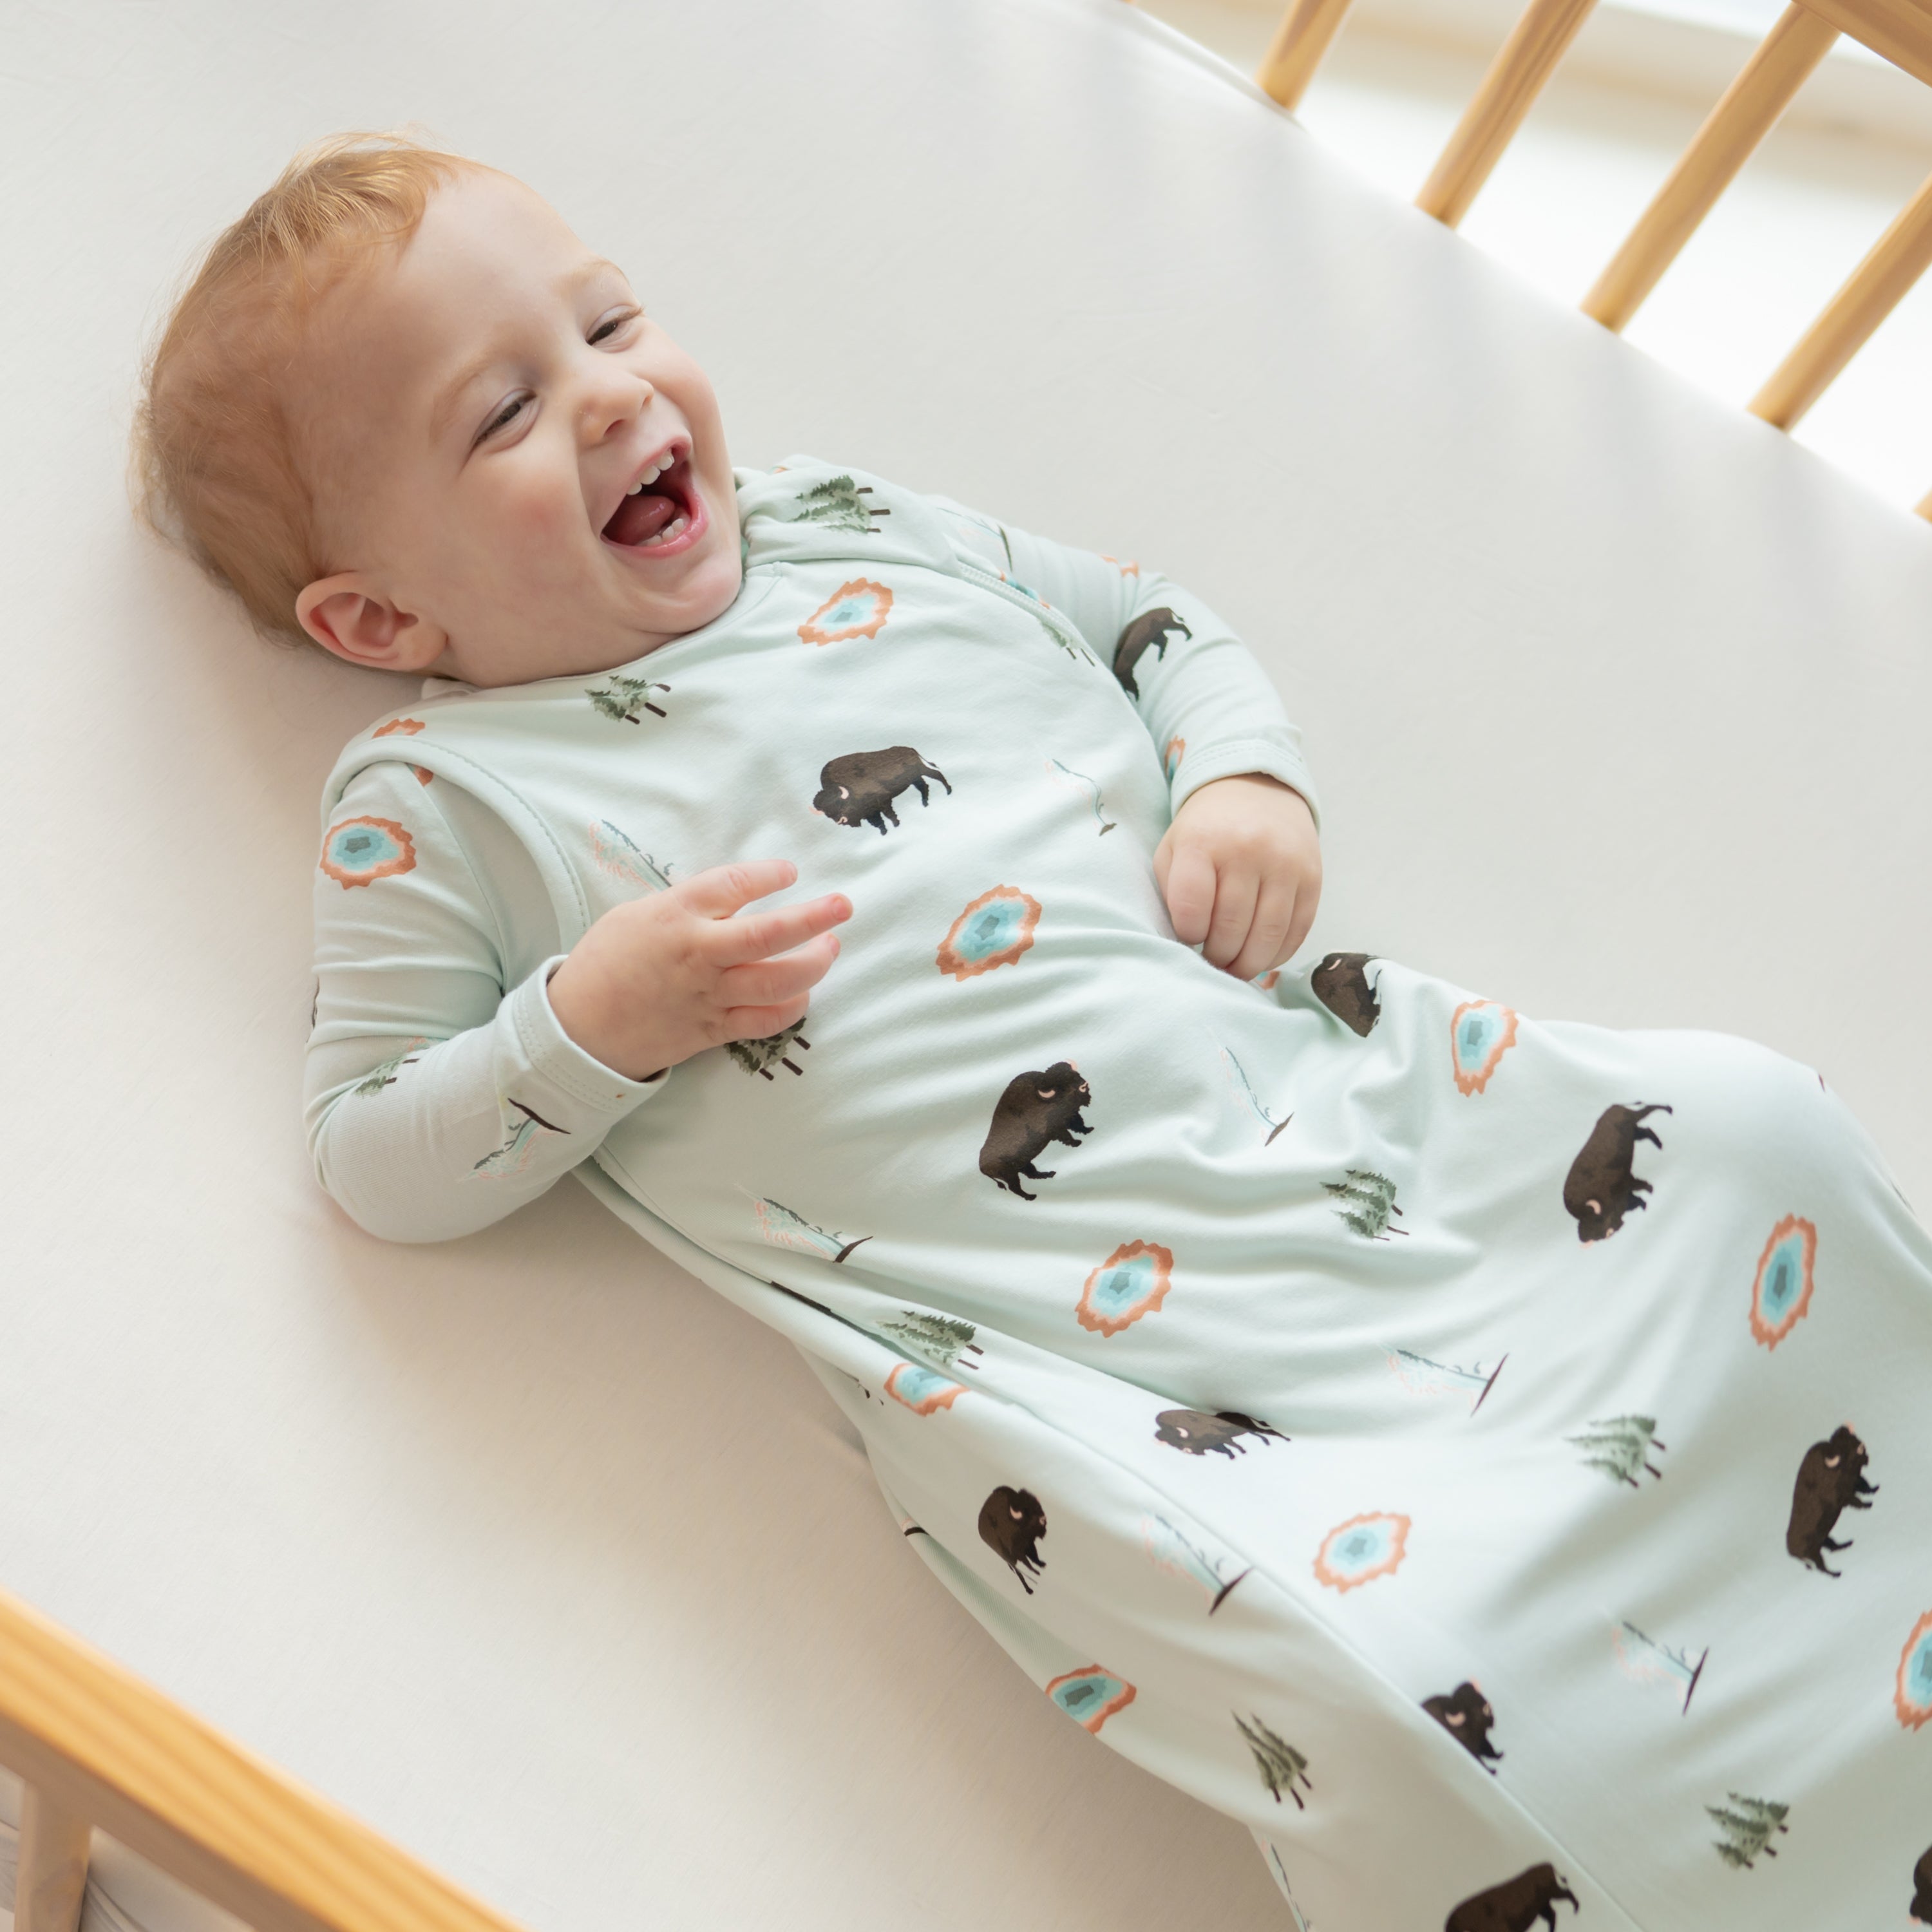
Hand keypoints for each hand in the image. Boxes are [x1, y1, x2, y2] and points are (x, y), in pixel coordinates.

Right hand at [547, 860, 850, 1081]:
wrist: (579, 1029)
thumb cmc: (607, 962)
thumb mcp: (639, 914)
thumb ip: (689, 904)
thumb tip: (736, 894)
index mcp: (675, 915)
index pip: (734, 885)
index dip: (768, 875)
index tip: (789, 872)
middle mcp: (697, 954)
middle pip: (769, 934)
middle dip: (815, 917)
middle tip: (843, 905)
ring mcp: (708, 996)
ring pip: (777, 981)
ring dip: (815, 964)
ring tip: (831, 947)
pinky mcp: (713, 1031)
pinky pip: (765, 1021)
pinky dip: (792, 1007)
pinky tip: (803, 992)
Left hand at [1153, 775, 1321, 980]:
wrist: (1256, 789)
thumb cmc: (1207, 830)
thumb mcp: (1174, 848)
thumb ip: (1172, 893)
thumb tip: (1188, 944)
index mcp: (1203, 842)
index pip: (1191, 909)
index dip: (1188, 934)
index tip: (1190, 934)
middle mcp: (1247, 851)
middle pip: (1231, 928)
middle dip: (1218, 956)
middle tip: (1212, 959)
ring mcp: (1285, 864)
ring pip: (1267, 936)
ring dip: (1248, 964)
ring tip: (1235, 966)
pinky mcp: (1312, 878)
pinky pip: (1297, 931)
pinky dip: (1278, 954)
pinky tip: (1261, 955)